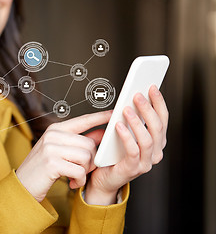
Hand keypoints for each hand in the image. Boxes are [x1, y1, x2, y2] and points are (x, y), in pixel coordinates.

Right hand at [16, 110, 112, 201]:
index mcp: (55, 129)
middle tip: (83, 170)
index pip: (83, 120)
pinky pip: (79, 170)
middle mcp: (53, 135)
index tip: (113, 113)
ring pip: (86, 157)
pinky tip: (72, 182)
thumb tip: (101, 133)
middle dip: (91, 161)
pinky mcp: (52, 163)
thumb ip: (80, 142)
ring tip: (76, 176)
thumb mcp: (60, 151)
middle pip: (89, 143)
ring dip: (85, 171)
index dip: (100, 117)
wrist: (23, 186)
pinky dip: (79, 180)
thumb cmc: (42, 169)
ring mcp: (51, 148)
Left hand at [85, 85, 167, 204]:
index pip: (163, 119)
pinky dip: (126, 136)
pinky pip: (132, 151)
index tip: (152, 87)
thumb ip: (130, 120)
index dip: (159, 102)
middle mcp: (154, 152)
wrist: (103, 177)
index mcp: (155, 142)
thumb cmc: (113, 154)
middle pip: (157, 127)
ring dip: (138, 121)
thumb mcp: (124, 133)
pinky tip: (118, 126)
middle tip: (137, 95)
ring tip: (126, 109)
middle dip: (148, 109)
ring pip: (147, 139)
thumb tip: (130, 99)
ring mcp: (145, 162)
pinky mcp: (132, 168)